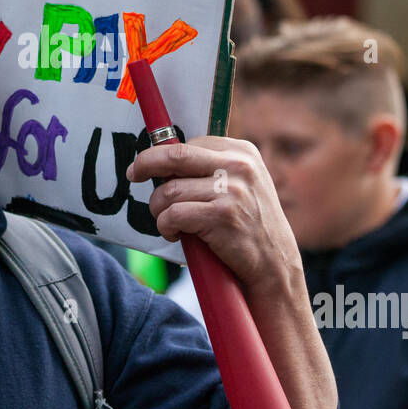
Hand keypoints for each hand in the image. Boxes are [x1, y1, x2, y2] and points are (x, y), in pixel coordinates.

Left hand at [126, 137, 301, 297]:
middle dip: (146, 163)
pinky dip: (165, 226)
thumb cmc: (248, 226)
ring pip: (170, 191)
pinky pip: (174, 215)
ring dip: (158, 209)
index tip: (148, 165)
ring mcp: (232, 190)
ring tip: (167, 222)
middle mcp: (239, 166)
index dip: (162, 155)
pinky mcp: (222, 216)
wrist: (275, 264)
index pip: (190, 144)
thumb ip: (212, 169)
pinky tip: (175, 234)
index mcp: (242, 152)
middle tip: (133, 174)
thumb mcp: (241, 185)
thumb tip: (164, 158)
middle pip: (175, 155)